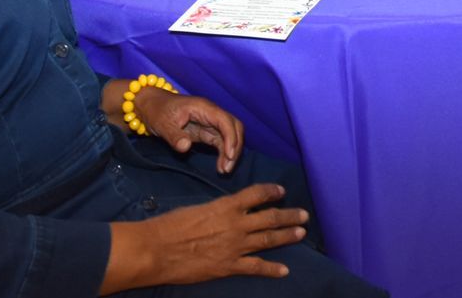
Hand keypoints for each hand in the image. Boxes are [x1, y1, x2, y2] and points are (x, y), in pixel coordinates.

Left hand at [135, 90, 245, 174]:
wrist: (152, 105)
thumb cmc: (157, 111)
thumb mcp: (162, 124)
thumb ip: (174, 136)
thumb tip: (186, 147)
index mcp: (202, 107)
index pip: (224, 120)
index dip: (230, 137)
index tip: (228, 156)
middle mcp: (211, 113)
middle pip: (234, 126)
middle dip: (235, 146)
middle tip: (228, 167)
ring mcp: (210, 122)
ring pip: (230, 134)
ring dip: (231, 152)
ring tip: (225, 170)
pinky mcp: (207, 131)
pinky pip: (221, 141)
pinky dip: (224, 153)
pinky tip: (220, 166)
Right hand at [137, 184, 308, 283]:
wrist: (157, 249)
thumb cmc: (170, 226)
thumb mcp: (197, 209)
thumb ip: (216, 210)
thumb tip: (226, 212)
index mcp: (226, 206)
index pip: (256, 194)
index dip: (271, 191)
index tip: (281, 191)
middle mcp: (235, 224)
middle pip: (270, 217)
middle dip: (289, 215)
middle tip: (304, 214)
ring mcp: (234, 246)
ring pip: (268, 239)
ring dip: (287, 236)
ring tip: (301, 233)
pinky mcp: (229, 266)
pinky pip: (256, 267)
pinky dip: (272, 269)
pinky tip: (284, 270)